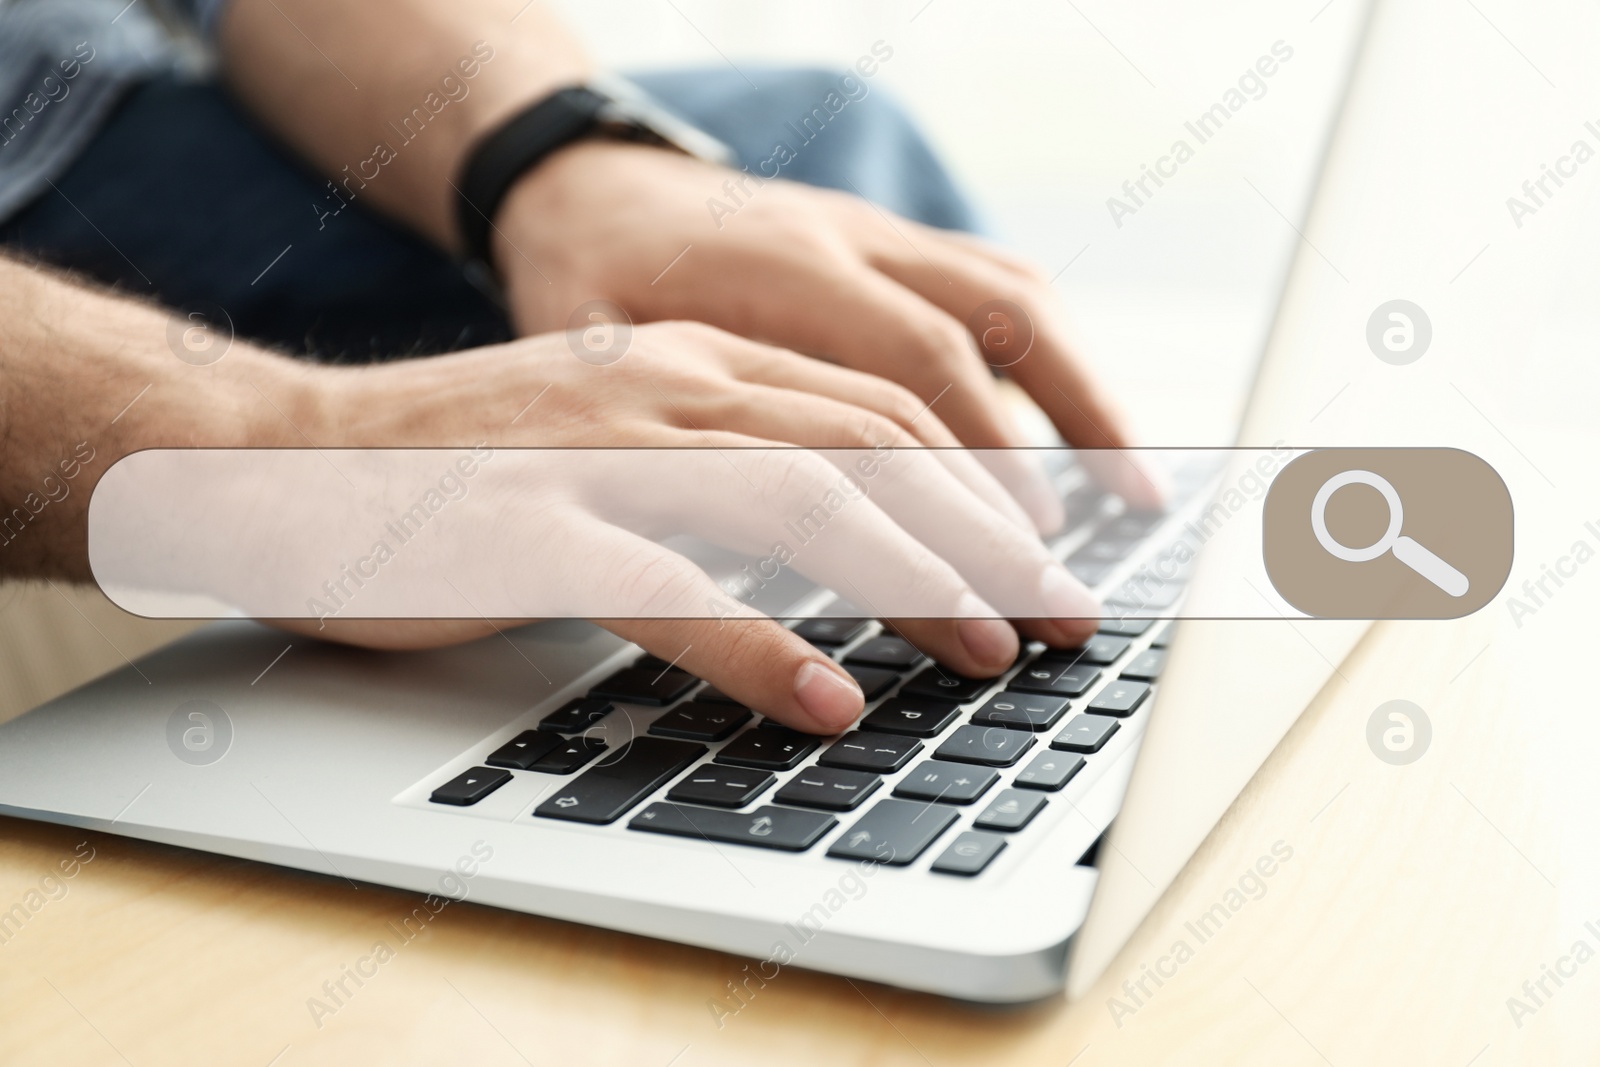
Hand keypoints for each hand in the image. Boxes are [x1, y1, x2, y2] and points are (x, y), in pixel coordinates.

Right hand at [270, 321, 1101, 732]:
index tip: (1044, 557)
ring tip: (984, 650)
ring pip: (800, 502)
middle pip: (869, 449)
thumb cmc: (457, 473)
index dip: (980, 487)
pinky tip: (824, 700)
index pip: (877, 409)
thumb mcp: (613, 436)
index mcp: (691, 362)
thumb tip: (849, 534)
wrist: (280, 465)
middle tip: (1057, 615)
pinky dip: (761, 648)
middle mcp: (661, 389)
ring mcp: (597, 455)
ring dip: (911, 582)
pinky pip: (672, 590)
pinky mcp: (530, 534)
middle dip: (984, 536)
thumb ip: (721, 465)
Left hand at [491, 141, 1163, 528]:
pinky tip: (1085, 432)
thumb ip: (667, 433)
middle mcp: (847, 238)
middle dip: (1039, 466)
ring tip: (1134, 502)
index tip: (1009, 555)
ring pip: (1013, 303)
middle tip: (1066, 580)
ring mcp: (880, 234)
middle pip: (981, 343)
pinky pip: (998, 287)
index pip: (906, 367)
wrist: (590, 184)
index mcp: (774, 268)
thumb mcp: (593, 355)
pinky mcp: (894, 243)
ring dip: (1084, 402)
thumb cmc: (583, 284)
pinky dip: (1052, 362)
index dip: (967, 463)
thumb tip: (721, 564)